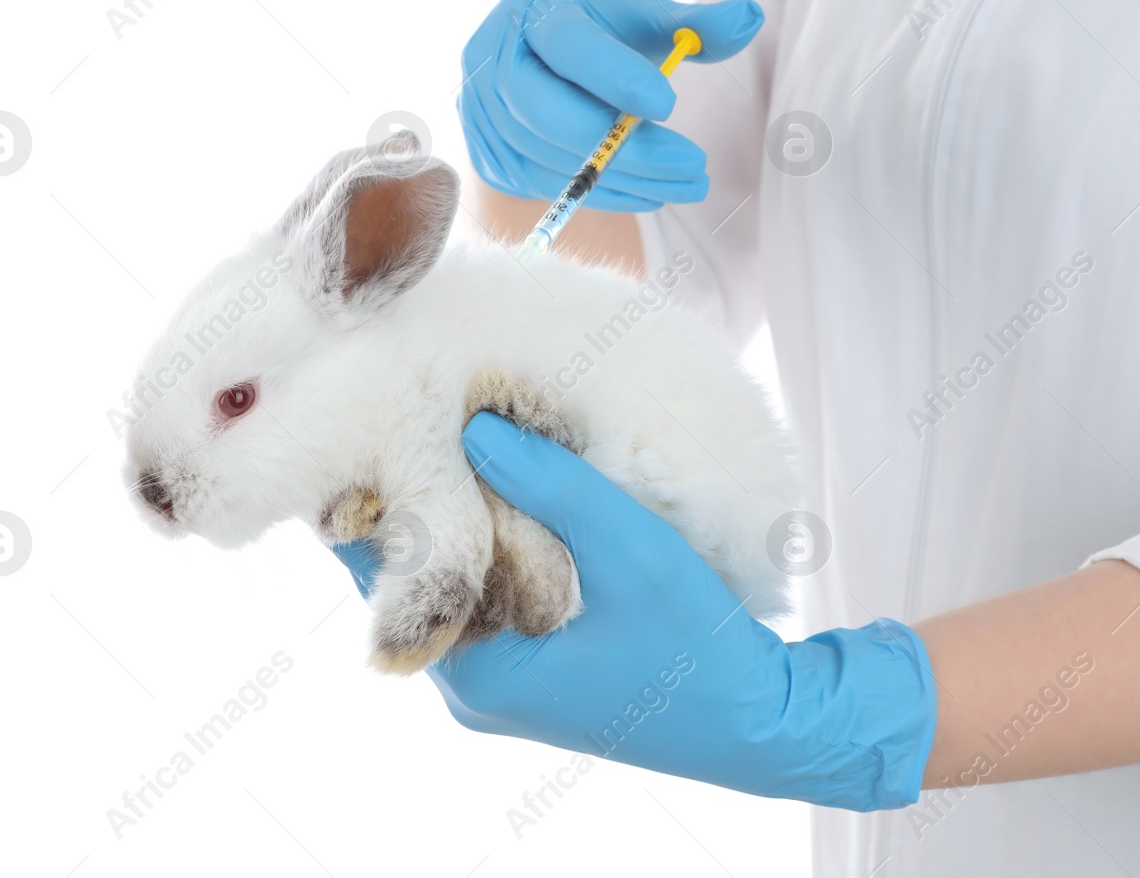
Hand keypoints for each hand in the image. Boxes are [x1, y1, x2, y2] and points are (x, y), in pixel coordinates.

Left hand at [328, 413, 936, 810]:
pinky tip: (504, 491)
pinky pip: (484, 601)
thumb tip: (474, 424)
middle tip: (420, 415)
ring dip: (457, 520)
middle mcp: (472, 691)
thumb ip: (552, 485)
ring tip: (459, 439)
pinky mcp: (531, 675)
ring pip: (449, 585)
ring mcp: (500, 688)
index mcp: (477, 676)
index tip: (381, 424)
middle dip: (418, 499)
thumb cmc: (699, 645)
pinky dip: (489, 547)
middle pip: (409, 579)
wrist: (760, 724)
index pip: (384, 575)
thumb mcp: (628, 550)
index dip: (378, 496)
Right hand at [457, 0, 763, 211]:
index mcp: (530, 11)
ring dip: (625, 178)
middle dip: (623, 148)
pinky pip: (546, 185)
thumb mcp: (642, 21)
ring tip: (690, 182)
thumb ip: (695, 24)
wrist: (539, 66)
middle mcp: (491, 60)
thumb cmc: (600, 38)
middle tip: (694, 164)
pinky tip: (653, 191)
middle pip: (546, 114)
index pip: (569, 47)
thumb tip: (750, 18)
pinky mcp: (490, 159)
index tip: (671, 105)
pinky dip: (603, 194)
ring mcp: (481, 115)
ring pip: (548, 158)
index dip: (615, 77)